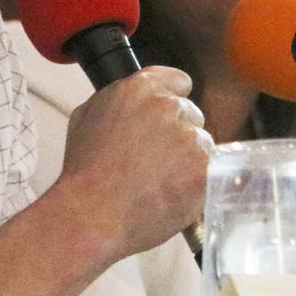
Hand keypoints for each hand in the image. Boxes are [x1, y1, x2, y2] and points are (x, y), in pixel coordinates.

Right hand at [54, 66, 211, 263]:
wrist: (93, 214)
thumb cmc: (84, 171)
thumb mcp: (86, 116)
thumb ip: (117, 99)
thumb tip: (134, 101)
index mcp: (141, 87)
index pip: (179, 81)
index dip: (172, 100)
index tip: (166, 118)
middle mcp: (171, 107)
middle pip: (192, 114)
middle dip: (178, 133)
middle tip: (155, 158)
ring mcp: (192, 139)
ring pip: (203, 145)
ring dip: (189, 160)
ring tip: (159, 181)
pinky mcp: (205, 170)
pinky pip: (210, 172)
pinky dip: (196, 184)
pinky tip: (170, 194)